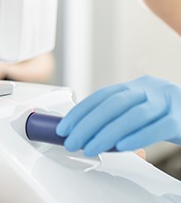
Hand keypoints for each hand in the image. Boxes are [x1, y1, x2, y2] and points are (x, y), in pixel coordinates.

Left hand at [56, 75, 180, 156]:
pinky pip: (157, 128)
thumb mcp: (140, 110)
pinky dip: (137, 137)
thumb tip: (88, 134)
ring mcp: (165, 102)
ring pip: (132, 115)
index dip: (80, 111)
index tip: (64, 127)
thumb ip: (118, 119)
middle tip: (72, 141)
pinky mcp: (180, 119)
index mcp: (134, 86)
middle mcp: (148, 89)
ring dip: (107, 133)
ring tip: (91, 147)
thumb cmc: (166, 114)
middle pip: (113, 104)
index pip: (101, 96)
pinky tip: (121, 147)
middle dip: (88, 124)